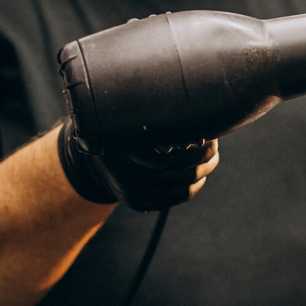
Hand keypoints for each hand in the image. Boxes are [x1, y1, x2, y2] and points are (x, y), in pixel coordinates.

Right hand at [57, 122, 219, 211]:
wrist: (91, 158)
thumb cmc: (118, 129)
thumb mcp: (130, 117)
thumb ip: (155, 114)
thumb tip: (196, 102)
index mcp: (124, 151)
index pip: (173, 160)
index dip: (198, 150)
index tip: (211, 136)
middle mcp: (126, 177)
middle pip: (181, 176)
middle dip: (205, 161)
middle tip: (214, 146)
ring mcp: (132, 194)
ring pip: (183, 190)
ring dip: (203, 173)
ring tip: (211, 158)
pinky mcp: (138, 203)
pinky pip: (176, 198)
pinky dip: (192, 186)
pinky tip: (199, 174)